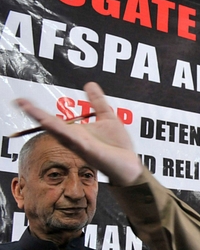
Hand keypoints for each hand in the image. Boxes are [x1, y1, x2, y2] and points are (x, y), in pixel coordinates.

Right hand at [14, 82, 142, 186]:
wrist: (130, 164)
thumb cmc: (118, 146)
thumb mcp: (107, 117)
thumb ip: (97, 101)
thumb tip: (89, 84)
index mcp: (76, 131)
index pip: (53, 119)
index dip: (37, 110)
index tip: (22, 100)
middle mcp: (74, 139)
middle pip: (51, 125)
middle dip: (35, 113)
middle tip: (20, 102)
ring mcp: (81, 146)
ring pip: (59, 132)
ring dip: (45, 120)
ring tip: (29, 108)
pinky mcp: (90, 152)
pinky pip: (75, 141)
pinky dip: (64, 132)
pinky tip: (52, 124)